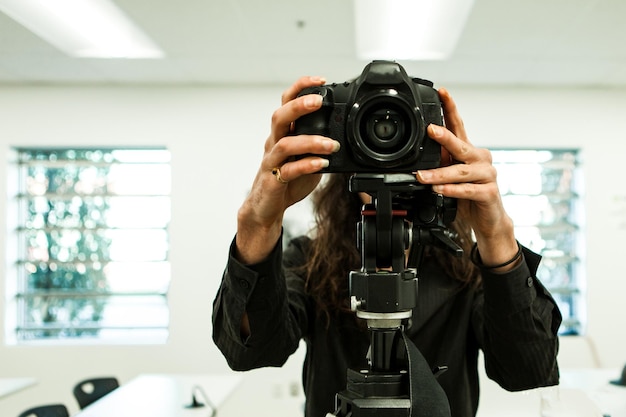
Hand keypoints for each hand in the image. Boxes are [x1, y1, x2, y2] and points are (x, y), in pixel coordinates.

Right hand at [235, 76, 340, 263]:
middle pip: (280, 116)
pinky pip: (289, 170)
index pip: (286, 102)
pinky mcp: (273, 179)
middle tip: (319, 101)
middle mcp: (274, 142)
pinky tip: (321, 163)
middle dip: (299, 105)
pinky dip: (306, 165)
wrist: (266, 207)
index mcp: (283, 133)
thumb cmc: (287, 180)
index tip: (321, 80)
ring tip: (331, 144)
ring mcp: (272, 161)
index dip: (301, 87)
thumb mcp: (307, 157)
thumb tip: (345, 135)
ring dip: (310, 141)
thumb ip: (320, 144)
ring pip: (285, 143)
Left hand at [415, 88, 518, 268]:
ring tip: (423, 177)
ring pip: (461, 171)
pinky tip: (440, 190)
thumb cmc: (469, 195)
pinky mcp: (489, 193)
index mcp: (469, 151)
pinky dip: (453, 190)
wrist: (489, 221)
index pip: (459, 125)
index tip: (441, 91)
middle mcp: (480, 158)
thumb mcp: (450, 175)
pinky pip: (468, 190)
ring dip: (440, 174)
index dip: (451, 108)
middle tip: (429, 130)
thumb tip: (420, 150)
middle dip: (444, 136)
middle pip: (461, 144)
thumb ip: (440, 161)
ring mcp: (487, 175)